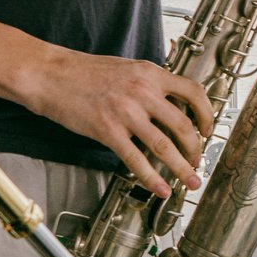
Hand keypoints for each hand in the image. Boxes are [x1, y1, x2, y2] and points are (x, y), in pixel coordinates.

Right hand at [28, 49, 212, 194]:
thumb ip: (149, 84)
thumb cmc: (83, 71)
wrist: (49, 74)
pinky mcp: (108, 130)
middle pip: (183, 125)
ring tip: (190, 180)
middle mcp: (143, 91)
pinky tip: (160, 189)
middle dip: (196, 148)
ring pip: (165, 146)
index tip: (207, 129)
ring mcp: (126, 112)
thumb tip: (169, 104)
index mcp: (151, 73)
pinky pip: (136, 160)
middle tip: (198, 161)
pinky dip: (151, 178)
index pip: (193, 92)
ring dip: (182, 168)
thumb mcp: (127, 68)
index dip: (206, 113)